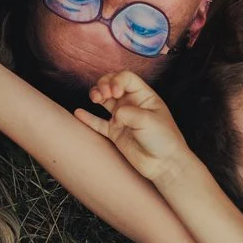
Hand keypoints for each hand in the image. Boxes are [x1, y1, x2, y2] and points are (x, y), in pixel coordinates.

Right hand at [73, 71, 191, 184]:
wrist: (163, 164)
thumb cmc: (163, 140)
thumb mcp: (148, 120)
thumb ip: (127, 113)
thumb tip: (114, 116)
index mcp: (144, 96)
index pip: (126, 78)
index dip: (117, 80)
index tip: (116, 92)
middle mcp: (132, 104)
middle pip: (112, 84)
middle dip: (103, 84)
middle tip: (102, 95)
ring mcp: (123, 118)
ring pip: (104, 100)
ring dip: (96, 95)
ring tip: (94, 99)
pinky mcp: (115, 133)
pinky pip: (98, 123)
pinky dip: (88, 118)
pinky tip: (79, 113)